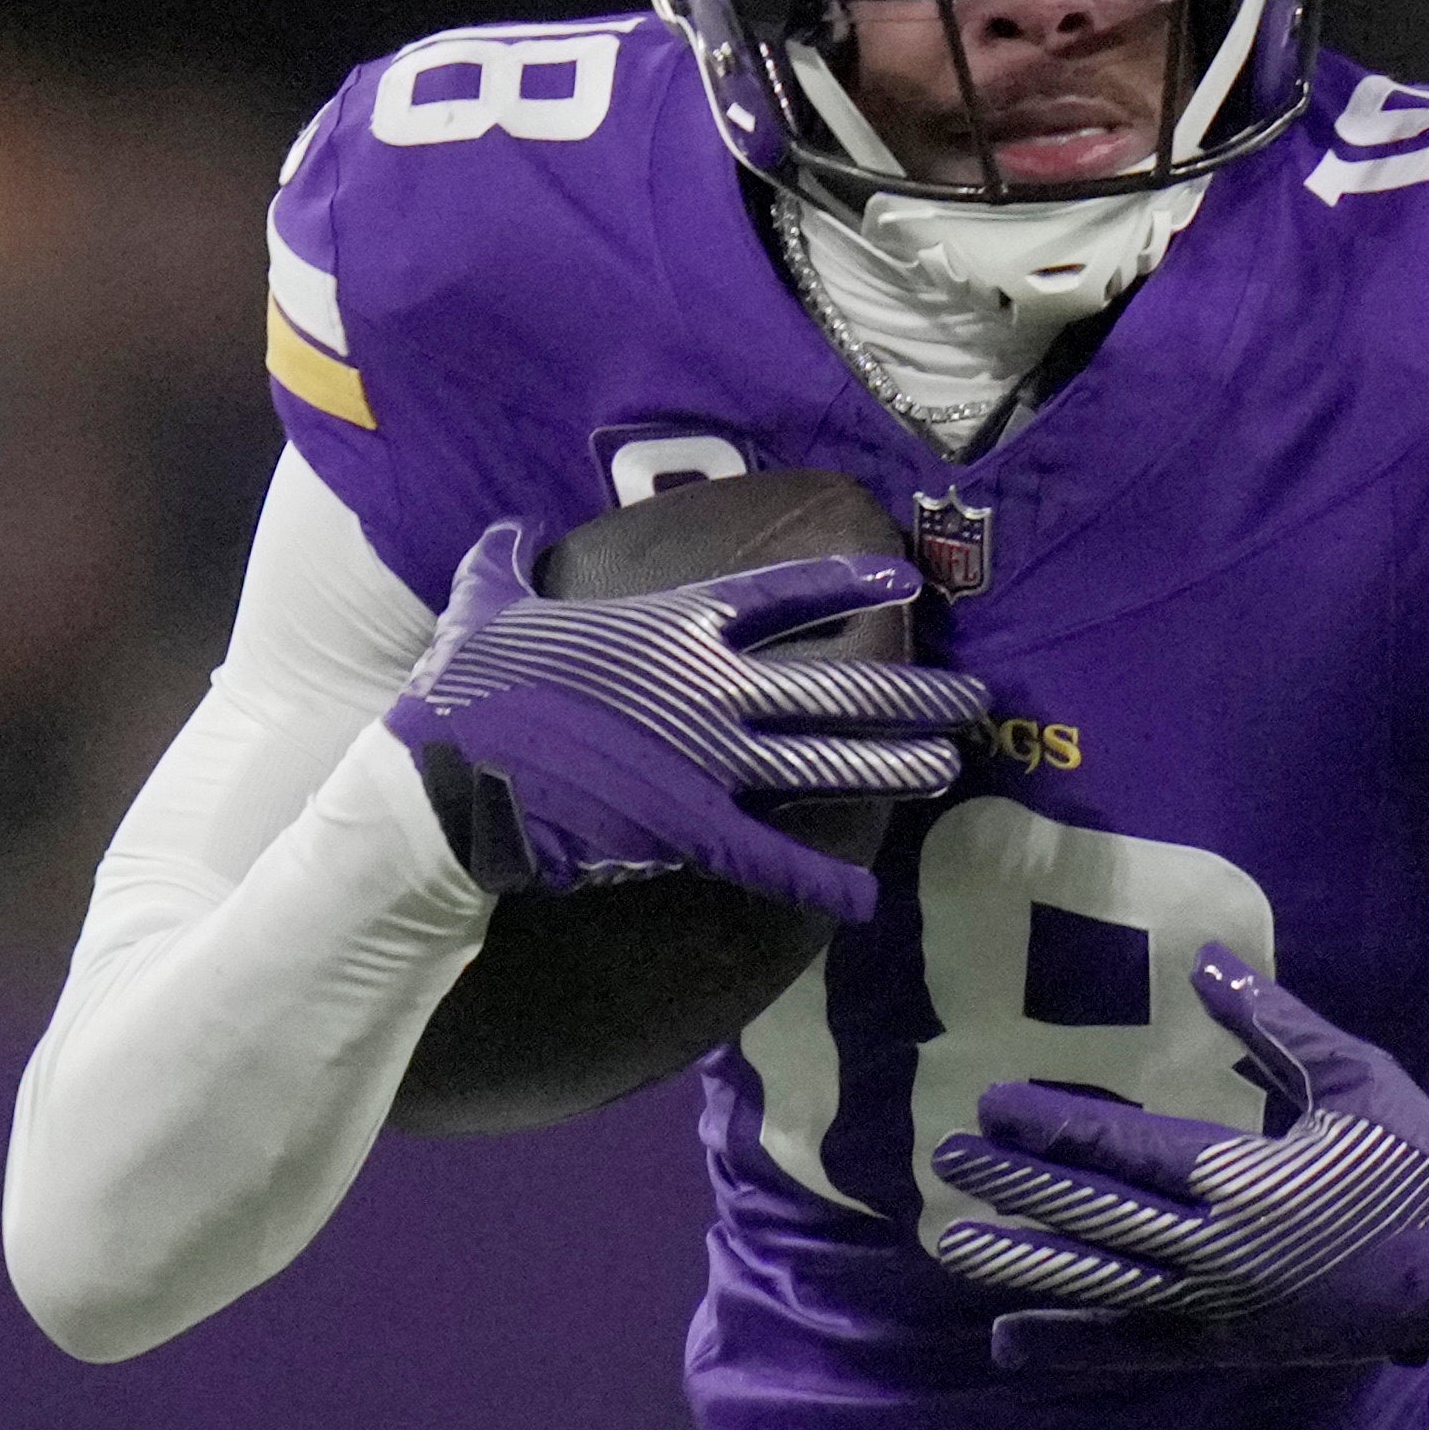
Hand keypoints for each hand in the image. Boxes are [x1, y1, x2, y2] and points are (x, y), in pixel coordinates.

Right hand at [381, 518, 986, 923]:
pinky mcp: (693, 829)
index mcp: (673, 625)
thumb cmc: (467, 694)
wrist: (451, 785)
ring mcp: (711, 760)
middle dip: (914, 691)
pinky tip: (868, 898)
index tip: (902, 584)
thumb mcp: (482, 605)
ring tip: (952, 767)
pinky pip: (777, 857)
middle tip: (977, 696)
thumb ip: (505, 562)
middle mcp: (712, 686)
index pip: (783, 595)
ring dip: (896, 765)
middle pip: (839, 683)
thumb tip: (508, 530)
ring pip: (830, 760)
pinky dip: (824, 881)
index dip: (848, 587)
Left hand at [924, 950, 1428, 1371]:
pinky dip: (1072, 1343)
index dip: (1052, 1128)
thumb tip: (1204, 965)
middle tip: (947, 1161)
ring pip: (1101, 1284)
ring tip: (955, 1244)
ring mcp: (1218, 1304)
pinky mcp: (1229, 1344)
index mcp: (1241, 1178)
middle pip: (1094, 1215)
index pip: (1122, 1149)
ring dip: (1026, 1263)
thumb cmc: (1416, 1160)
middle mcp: (1216, 1248)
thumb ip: (1272, 1025)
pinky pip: (1136, 1346)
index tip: (991, 1108)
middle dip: (1018, 1186)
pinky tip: (1010, 1343)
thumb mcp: (1351, 1077)